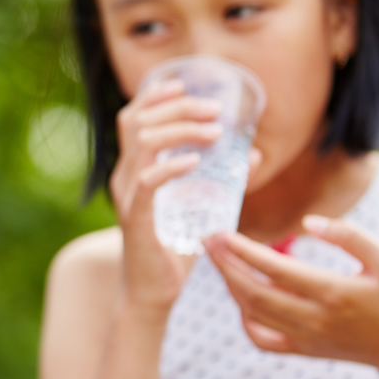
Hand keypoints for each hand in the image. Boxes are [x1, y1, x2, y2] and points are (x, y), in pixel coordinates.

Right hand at [109, 80, 226, 313]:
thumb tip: (254, 152)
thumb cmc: (173, 250)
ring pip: (142, 143)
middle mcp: (124, 176)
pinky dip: (171, 166)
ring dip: (180, 130)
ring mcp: (127, 196)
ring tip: (213, 132)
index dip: (153, 96)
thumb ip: (223, 179)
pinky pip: (147, 182)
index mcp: (134, 169)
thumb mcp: (201, 206)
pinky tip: (196, 162)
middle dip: (177, 107)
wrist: (153, 294)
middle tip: (213, 110)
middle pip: (137, 122)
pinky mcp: (135, 217)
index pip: (132, 119)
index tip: (182, 85)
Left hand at [204, 216, 378, 374]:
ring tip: (218, 260)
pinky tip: (241, 297)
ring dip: (230, 285)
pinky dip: (244, 318)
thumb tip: (308, 221)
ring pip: (252, 313)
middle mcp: (313, 319)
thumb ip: (350, 236)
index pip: (274, 268)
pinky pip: (261, 339)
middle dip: (224, 265)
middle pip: (253, 292)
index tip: (221, 232)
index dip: (242, 250)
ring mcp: (304, 338)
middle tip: (206, 241)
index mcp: (332, 293)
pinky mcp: (302, 351)